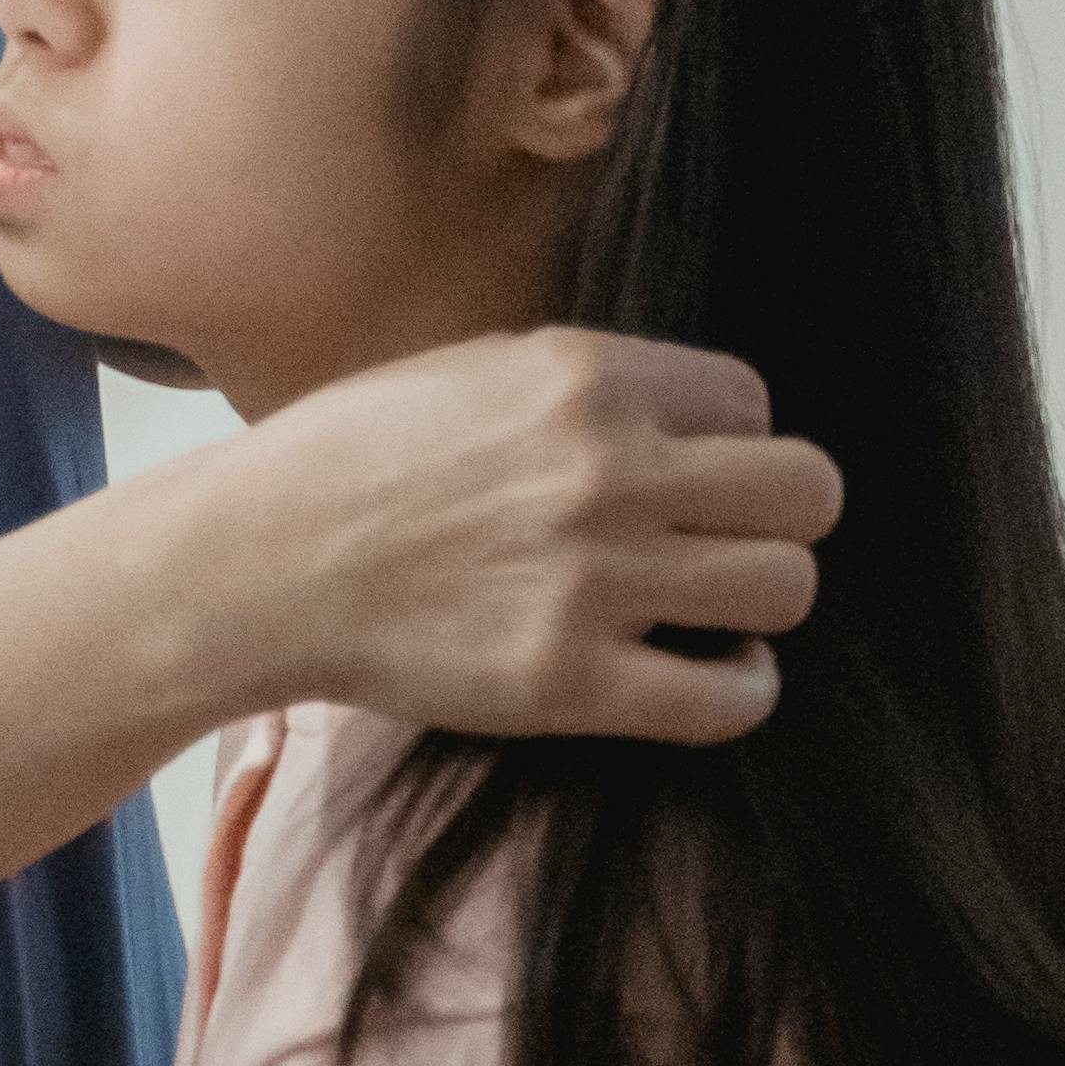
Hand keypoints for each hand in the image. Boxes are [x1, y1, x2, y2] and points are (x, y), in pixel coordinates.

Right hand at [224, 327, 840, 750]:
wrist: (258, 563)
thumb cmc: (352, 460)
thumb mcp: (472, 369)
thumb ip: (588, 386)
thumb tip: (692, 419)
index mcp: (584, 378)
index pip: (753, 400)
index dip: (731, 442)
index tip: (691, 474)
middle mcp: (606, 470)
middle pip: (806, 492)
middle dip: (778, 516)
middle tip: (725, 540)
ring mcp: (594, 580)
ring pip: (786, 588)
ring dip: (758, 601)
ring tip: (711, 609)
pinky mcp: (571, 680)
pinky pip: (732, 696)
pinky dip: (737, 688)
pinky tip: (702, 671)